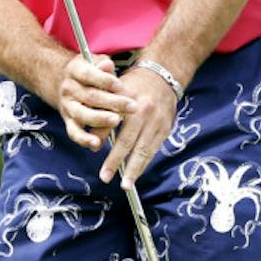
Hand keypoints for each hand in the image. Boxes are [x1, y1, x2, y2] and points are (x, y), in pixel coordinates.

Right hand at [55, 54, 137, 151]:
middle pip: (90, 96)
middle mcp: (68, 89)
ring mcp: (67, 106)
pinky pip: (74, 133)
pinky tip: (97, 143)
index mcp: (75, 70)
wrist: (66, 82)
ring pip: (82, 114)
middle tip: (131, 107)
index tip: (120, 86)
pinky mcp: (68, 121)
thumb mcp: (95, 62)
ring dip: (100, 119)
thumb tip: (107, 66)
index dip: (105, 80)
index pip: (89, 74)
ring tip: (116, 121)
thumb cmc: (89, 72)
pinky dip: (84, 139)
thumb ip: (102, 65)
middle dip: (112, 102)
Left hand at [99, 64, 179, 188]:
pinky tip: (137, 173)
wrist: (163, 76)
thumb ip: (103, 116)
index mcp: (128, 101)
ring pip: (145, 149)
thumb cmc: (133, 84)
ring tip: (126, 184)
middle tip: (106, 178)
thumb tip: (94, 144)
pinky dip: (145, 162)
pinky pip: (154, 149)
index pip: (112, 127)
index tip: (95, 158)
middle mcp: (144, 112)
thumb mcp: (114, 93)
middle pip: (129, 142)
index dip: (102, 142)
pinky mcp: (166, 128)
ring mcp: (157, 121)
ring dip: (135, 169)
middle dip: (117, 162)